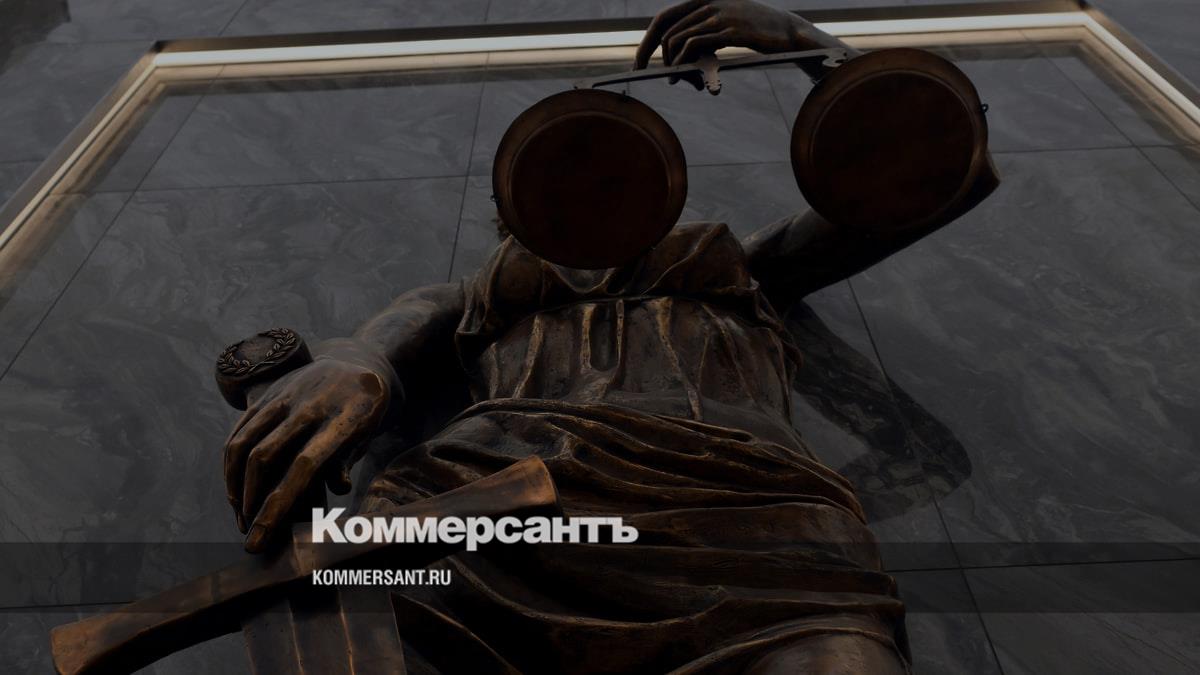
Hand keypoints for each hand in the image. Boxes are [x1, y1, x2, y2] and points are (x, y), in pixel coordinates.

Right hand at [223, 354, 392, 551]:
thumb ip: (348, 458)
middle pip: (265, 456)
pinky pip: (239, 430)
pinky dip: (230, 463)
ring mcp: (284, 395)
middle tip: (249, 532)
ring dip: (235, 485)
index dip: (279, 504)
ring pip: (244, 443)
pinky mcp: (267, 393)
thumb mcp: (367, 433)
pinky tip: (235, 488)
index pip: (305, 466)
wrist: (355, 362)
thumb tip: (339, 490)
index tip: (262, 536)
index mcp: (342, 418)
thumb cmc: (364, 411)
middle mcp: (309, 405)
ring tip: (241, 515)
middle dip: (251, 501)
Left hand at [634, 0, 834, 70]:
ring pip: (677, 38)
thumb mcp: (725, 24)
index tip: (639, 61)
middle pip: (664, 28)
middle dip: (649, 53)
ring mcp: (718, 15)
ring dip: (671, 64)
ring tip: (676, 79)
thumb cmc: (756, 31)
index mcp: (704, 0)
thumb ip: (704, 31)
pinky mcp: (728, 30)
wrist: (788, 32)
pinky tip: (683, 74)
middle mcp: (708, 3)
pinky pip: (694, 45)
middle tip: (643, 73)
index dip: (648, 39)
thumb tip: (681, 55)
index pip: (664, 17)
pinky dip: (683, 62)